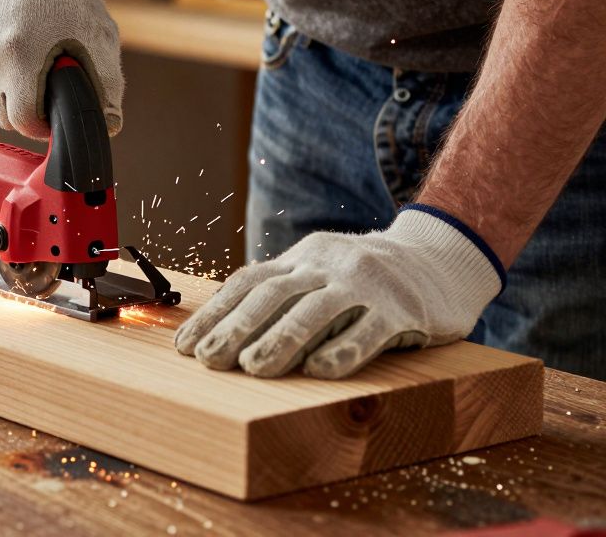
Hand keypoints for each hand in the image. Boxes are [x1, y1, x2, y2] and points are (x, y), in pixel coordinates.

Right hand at [0, 0, 123, 139]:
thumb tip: (108, 124)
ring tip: (24, 62)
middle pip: (6, 118)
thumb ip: (107, 85)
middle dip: (28, 108)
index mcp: (19, 52)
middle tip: (43, 79)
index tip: (53, 111)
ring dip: (8, 96)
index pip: (24, 122)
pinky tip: (5, 58)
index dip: (43, 123)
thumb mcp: (97, 36)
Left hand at [174, 206, 504, 378]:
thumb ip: (283, 297)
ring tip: (253, 367)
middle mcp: (328, 264)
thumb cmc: (368, 279)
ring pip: (316, 310)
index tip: (185, 345)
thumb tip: (224, 335)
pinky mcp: (404, 307)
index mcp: (302, 257)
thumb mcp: (321, 275)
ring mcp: (367, 283)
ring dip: (281, 339)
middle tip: (208, 359)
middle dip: (236, 328)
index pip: (248, 283)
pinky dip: (343, 349)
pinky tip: (320, 370)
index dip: (214, 313)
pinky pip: (370, 329)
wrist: (442, 259)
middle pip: (273, 295)